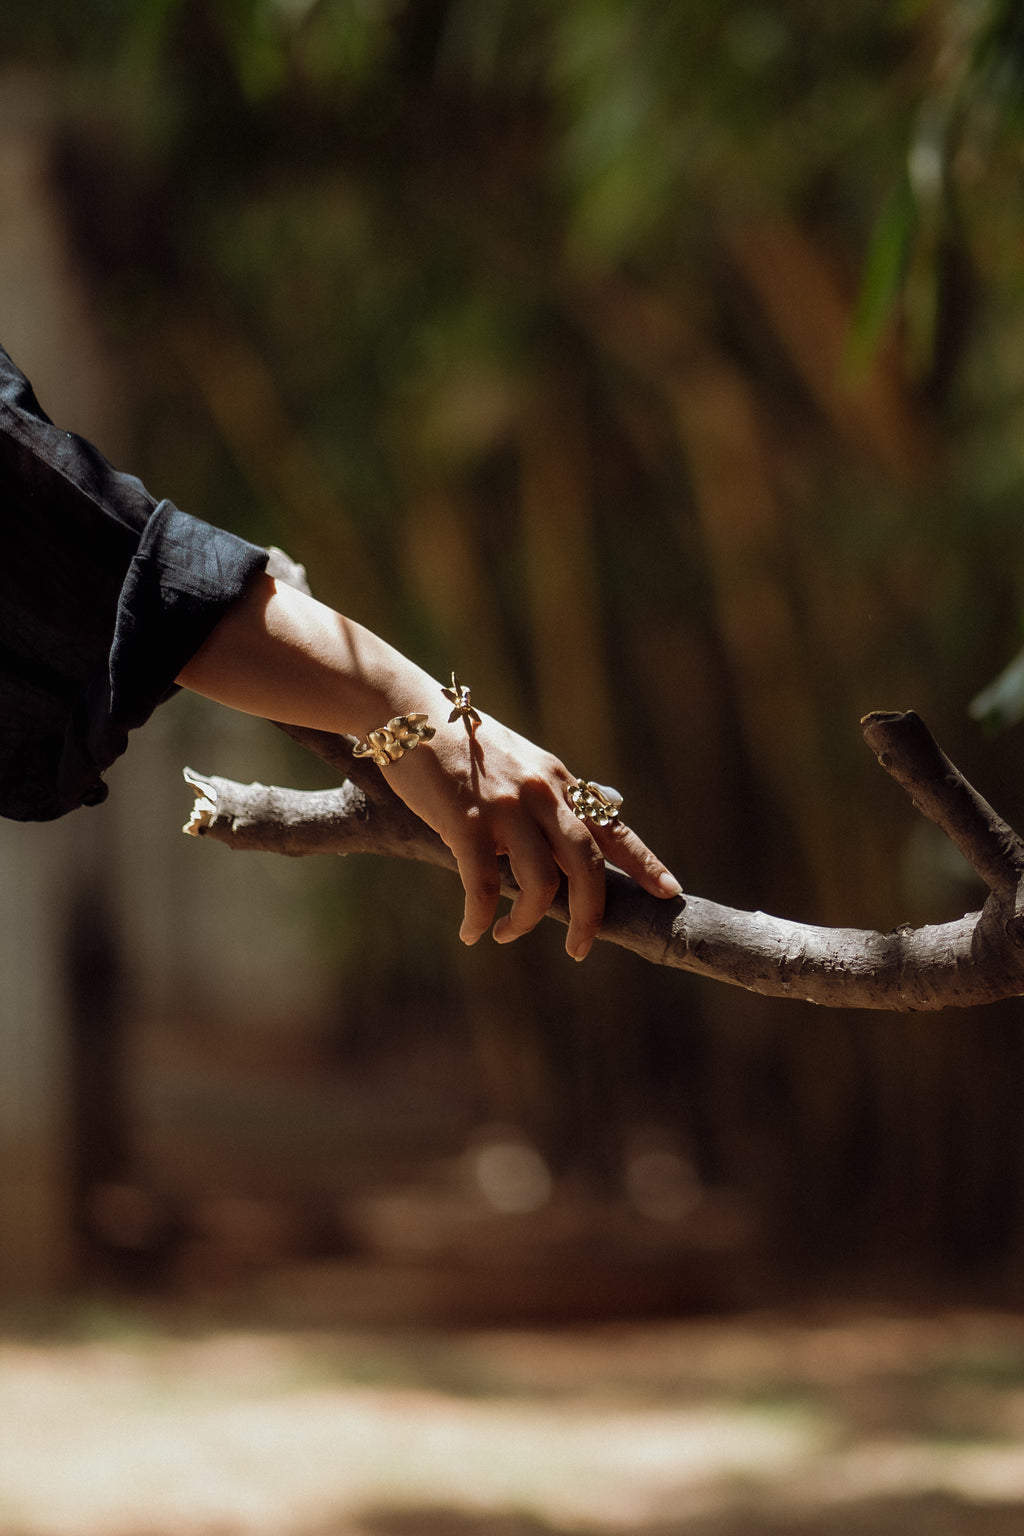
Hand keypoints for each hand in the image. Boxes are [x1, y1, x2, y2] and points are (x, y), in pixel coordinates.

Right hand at [387, 711, 681, 961]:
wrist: (407, 712)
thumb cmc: (457, 745)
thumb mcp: (516, 764)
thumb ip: (541, 800)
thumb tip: (558, 846)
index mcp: (558, 781)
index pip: (612, 827)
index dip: (643, 863)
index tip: (669, 891)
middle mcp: (543, 794)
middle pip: (587, 867)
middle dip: (589, 915)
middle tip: (579, 948)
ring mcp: (508, 807)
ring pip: (541, 884)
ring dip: (526, 922)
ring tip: (506, 935)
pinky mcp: (468, 822)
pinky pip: (484, 887)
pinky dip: (480, 917)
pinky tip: (470, 932)